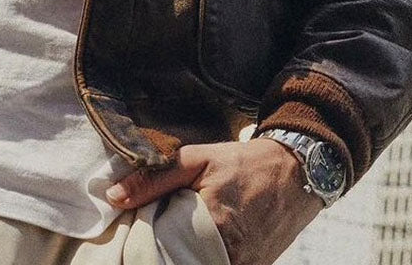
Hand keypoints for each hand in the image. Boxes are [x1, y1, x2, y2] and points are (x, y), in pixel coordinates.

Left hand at [106, 138, 323, 264]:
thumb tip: (114, 196)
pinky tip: (199, 243)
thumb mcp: (199, 158)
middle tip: (154, 236)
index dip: (146, 246)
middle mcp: (232, 253)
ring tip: (177, 238)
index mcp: (213, 223)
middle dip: (165, 254)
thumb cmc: (245, 162)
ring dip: (185, 258)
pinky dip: (207, 259)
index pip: (165, 250)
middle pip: (182, 264)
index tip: (135, 236)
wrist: (297, 172)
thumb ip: (156, 177)